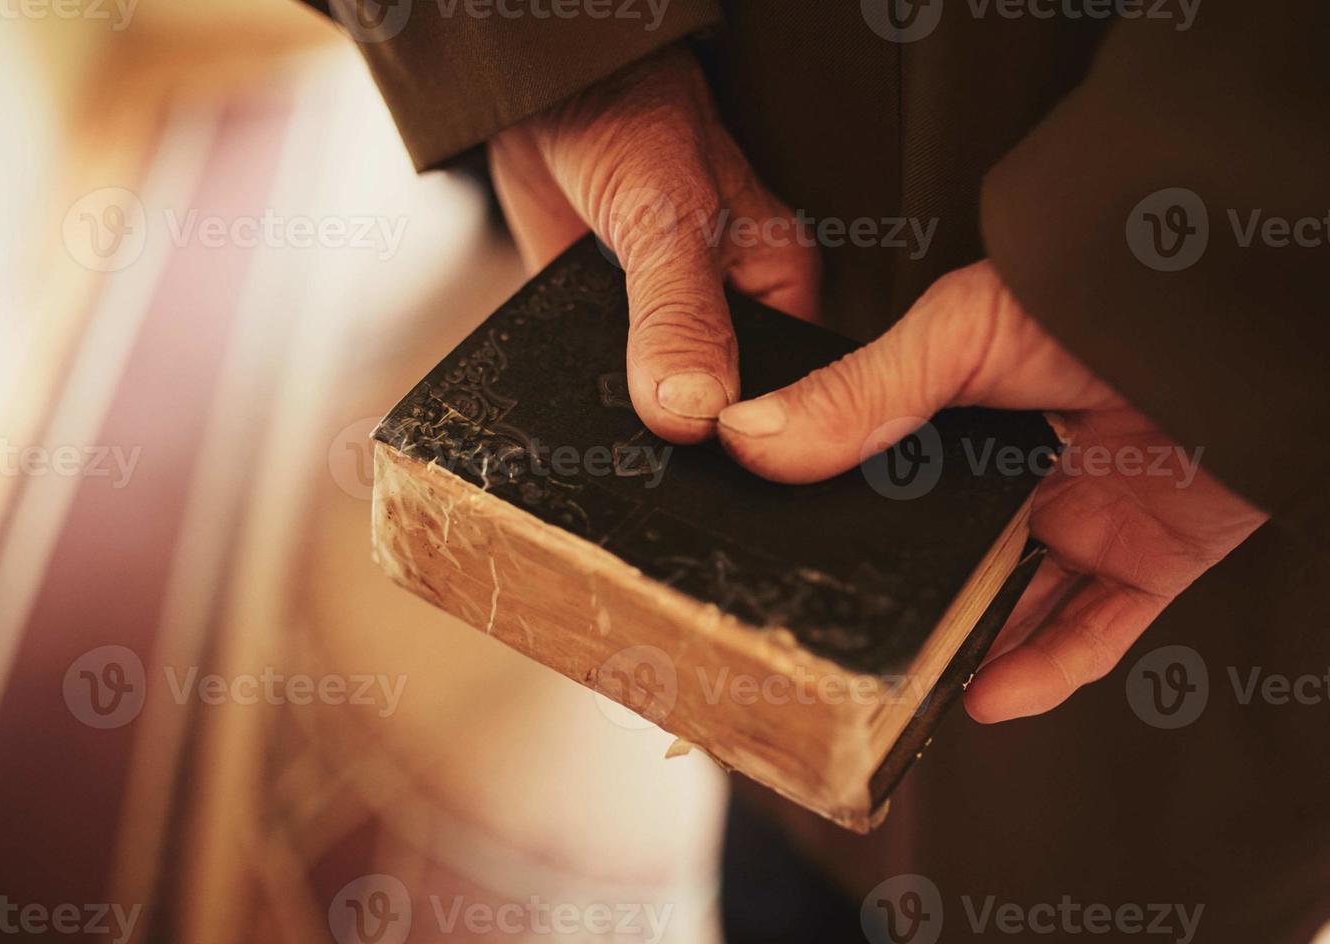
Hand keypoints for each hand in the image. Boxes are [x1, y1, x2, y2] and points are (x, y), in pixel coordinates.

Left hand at [489, 47, 819, 442]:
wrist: (539, 94)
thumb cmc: (628, 116)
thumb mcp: (668, 218)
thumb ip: (680, 314)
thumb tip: (691, 409)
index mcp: (778, 284)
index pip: (790, 390)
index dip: (758, 433)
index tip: (716, 465)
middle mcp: (730, 311)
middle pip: (724, 407)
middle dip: (692, 434)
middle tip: (661, 461)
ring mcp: (668, 326)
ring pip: (663, 405)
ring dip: (634, 421)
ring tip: (620, 444)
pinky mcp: (609, 331)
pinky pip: (606, 388)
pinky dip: (589, 399)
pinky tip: (581, 412)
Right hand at [715, 261, 1268, 722]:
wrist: (1243, 315)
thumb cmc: (1098, 295)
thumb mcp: (955, 337)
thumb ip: (858, 397)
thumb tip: (745, 438)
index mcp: (966, 410)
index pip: (889, 480)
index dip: (840, 522)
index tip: (784, 564)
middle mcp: (1022, 469)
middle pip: (948, 555)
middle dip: (902, 603)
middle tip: (839, 649)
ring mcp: (1087, 516)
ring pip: (1013, 607)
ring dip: (965, 651)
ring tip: (902, 693)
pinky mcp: (1152, 559)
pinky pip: (1094, 632)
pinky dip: (1044, 669)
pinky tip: (988, 694)